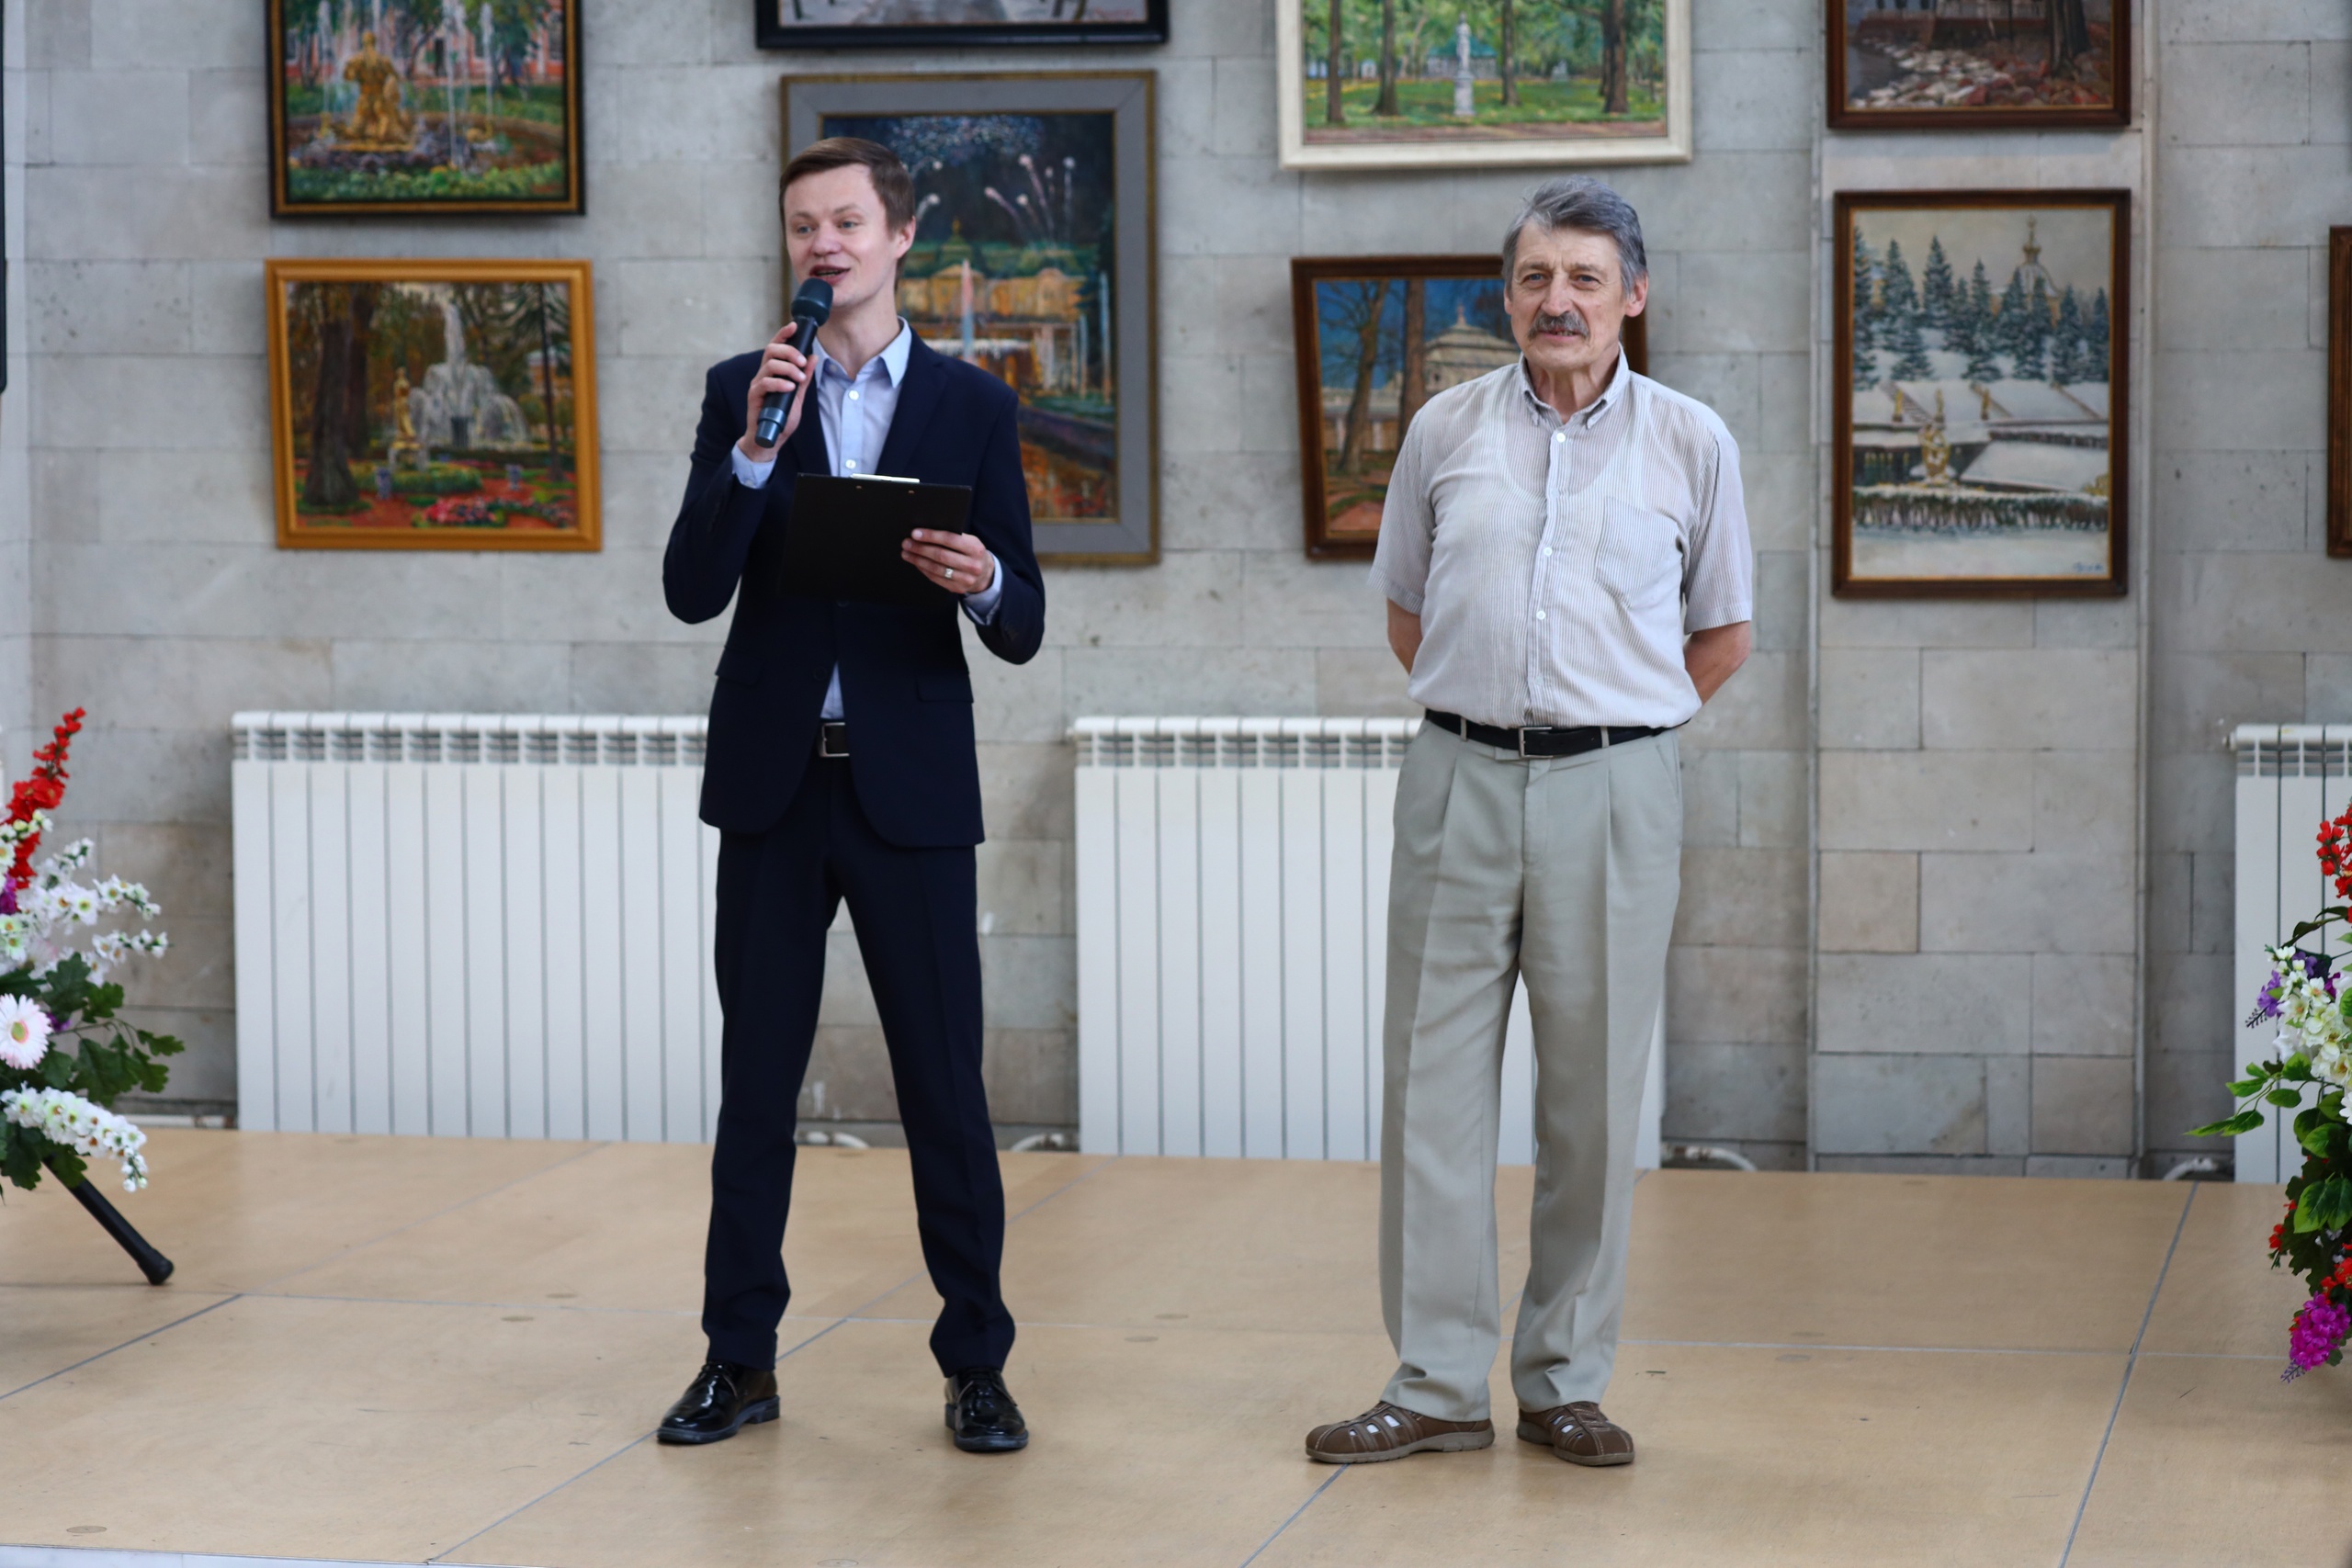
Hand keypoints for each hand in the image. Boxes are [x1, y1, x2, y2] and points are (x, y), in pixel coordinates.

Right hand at [738, 322, 811, 459]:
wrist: (769, 438)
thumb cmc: (781, 417)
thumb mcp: (798, 395)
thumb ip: (805, 377)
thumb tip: (813, 357)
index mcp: (773, 371)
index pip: (776, 346)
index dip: (783, 334)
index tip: (794, 326)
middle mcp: (763, 374)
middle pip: (771, 350)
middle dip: (789, 351)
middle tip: (802, 362)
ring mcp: (757, 384)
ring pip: (769, 365)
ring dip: (788, 368)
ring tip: (800, 378)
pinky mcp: (754, 396)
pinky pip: (765, 383)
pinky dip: (779, 383)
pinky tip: (790, 387)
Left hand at [902, 529, 994, 596]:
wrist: (985, 574)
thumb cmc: (971, 553)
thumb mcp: (969, 542)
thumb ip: (953, 537)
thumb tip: (925, 532)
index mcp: (975, 548)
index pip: (950, 539)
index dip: (931, 536)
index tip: (915, 533)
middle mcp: (972, 564)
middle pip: (941, 555)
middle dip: (920, 548)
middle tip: (906, 543)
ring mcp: (965, 579)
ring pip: (936, 568)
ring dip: (918, 560)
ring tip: (906, 553)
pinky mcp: (957, 588)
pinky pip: (936, 578)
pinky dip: (923, 569)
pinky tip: (916, 563)